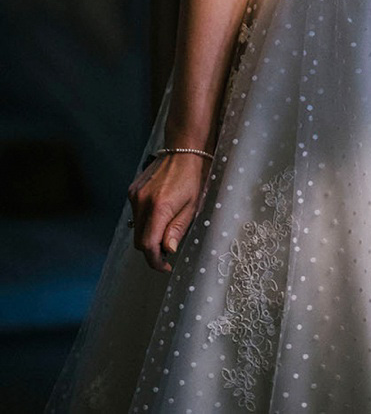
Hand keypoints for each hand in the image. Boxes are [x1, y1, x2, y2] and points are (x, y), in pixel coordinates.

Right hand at [127, 152, 208, 272]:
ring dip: (148, 236)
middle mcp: (141, 202)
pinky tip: (160, 214)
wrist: (185, 148)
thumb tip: (167, 250)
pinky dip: (145, 221)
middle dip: (152, 251)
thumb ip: (177, 229)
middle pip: (139, 240)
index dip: (155, 261)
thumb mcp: (193, 206)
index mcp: (159, 207)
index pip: (148, 245)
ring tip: (166, 231)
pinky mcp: (132, 190)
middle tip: (168, 251)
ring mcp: (135, 195)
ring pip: (135, 228)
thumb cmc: (194, 176)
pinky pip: (135, 214)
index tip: (165, 267)